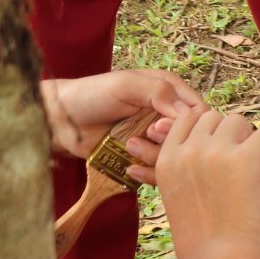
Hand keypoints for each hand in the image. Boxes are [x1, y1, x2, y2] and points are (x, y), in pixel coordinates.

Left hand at [42, 70, 204, 180]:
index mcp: (170, 92)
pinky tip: (131, 168)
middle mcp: (167, 116)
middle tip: (147, 134)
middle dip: (170, 140)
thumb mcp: (126, 85)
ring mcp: (155, 139)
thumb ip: (159, 92)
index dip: (187, 122)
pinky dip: (149, 174)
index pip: (199, 110)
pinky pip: (159, 172)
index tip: (160, 125)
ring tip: (131, 146)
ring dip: (156, 155)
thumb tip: (188, 113)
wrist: (60, 121)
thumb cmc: (92, 95)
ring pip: (176, 157)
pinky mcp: (143, 158)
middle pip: (190, 137)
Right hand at [154, 110, 259, 258]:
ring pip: (241, 122)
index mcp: (166, 160)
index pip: (189, 118)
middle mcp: (187, 151)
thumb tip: (210, 132)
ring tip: (250, 175)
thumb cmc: (205, 236)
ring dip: (251, 143)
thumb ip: (187, 163)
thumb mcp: (180, 194)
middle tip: (237, 169)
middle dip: (231, 137)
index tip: (219, 157)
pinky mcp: (243, 158)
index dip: (210, 132)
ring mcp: (214, 152)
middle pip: (216, 117)